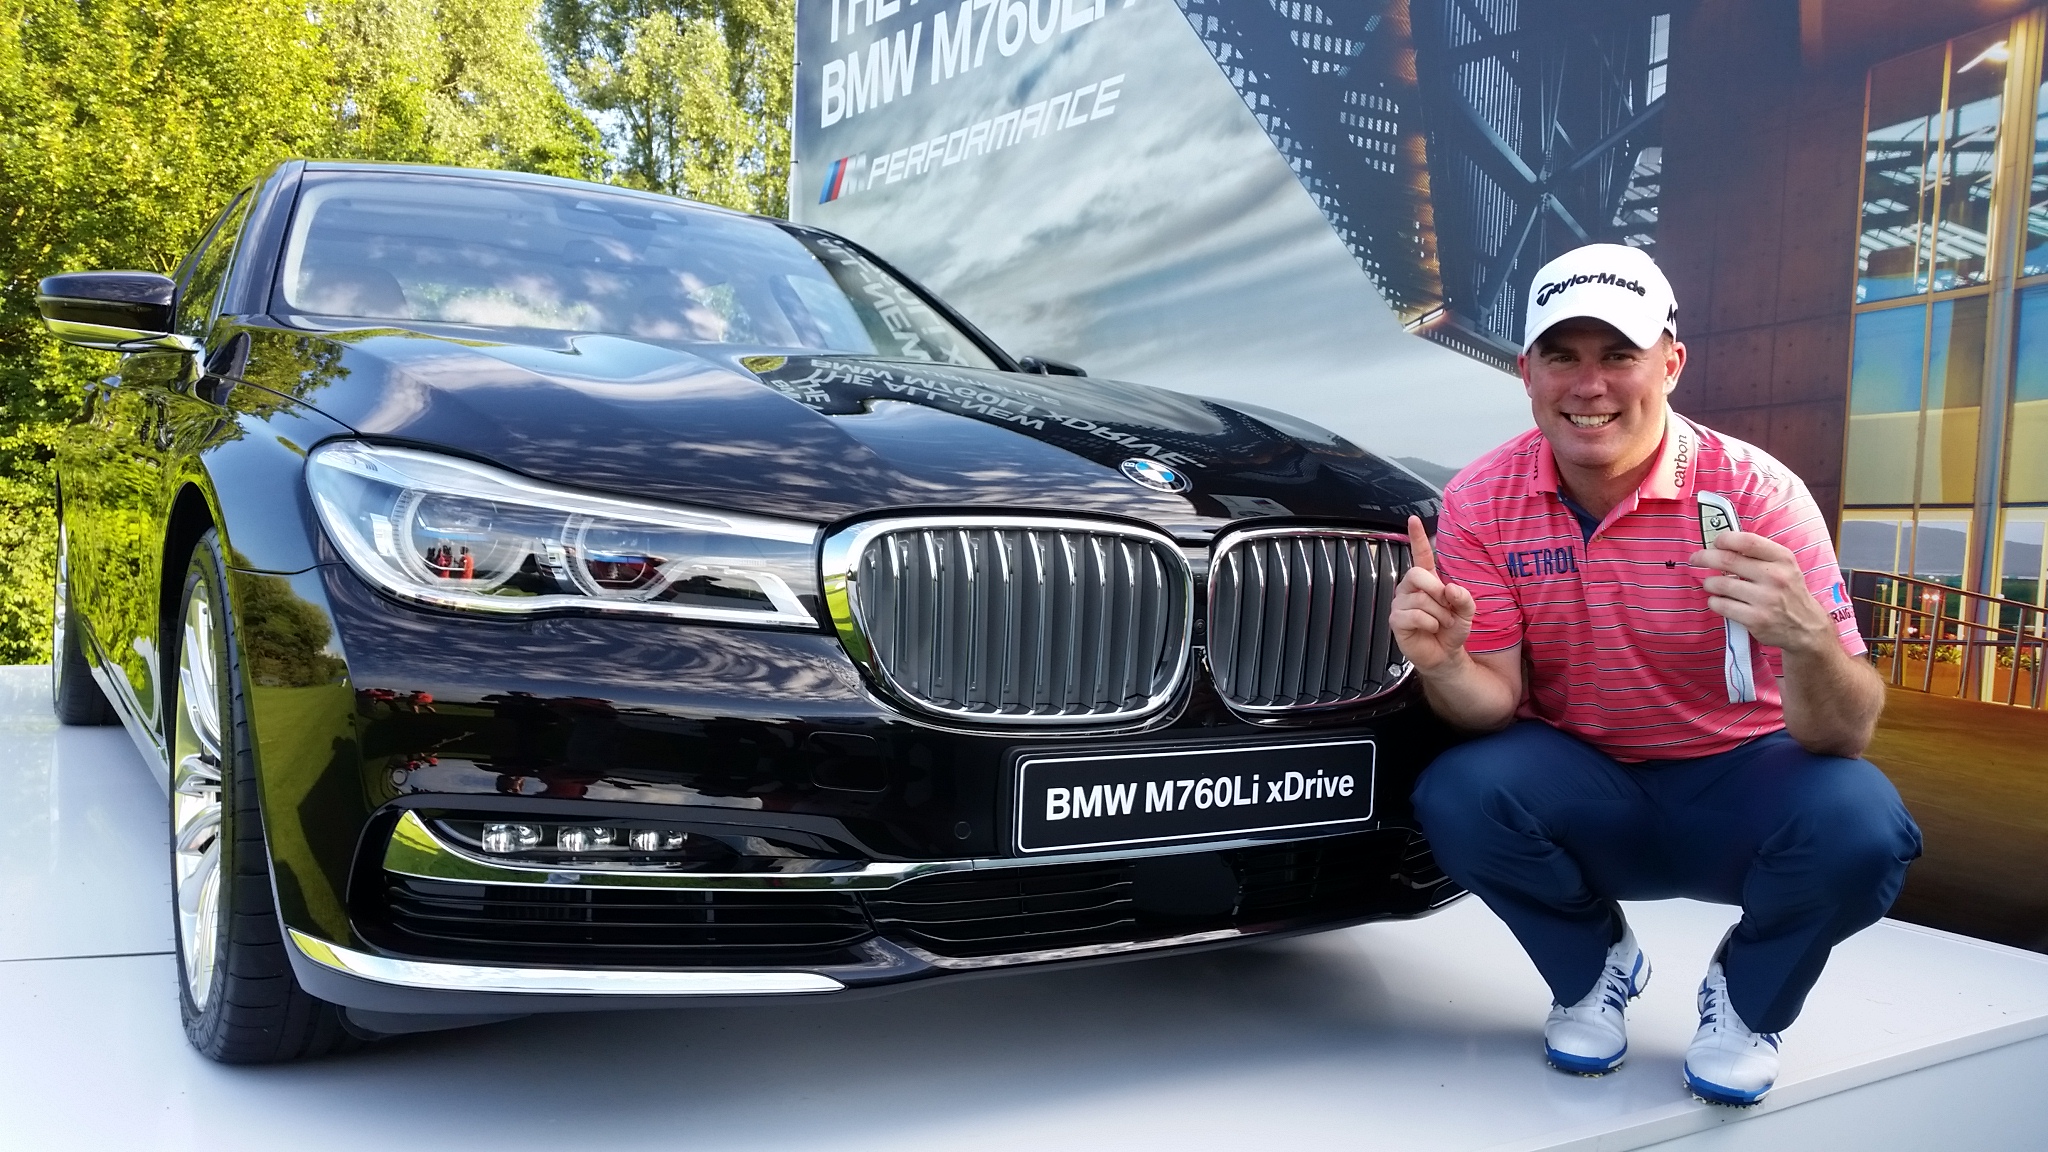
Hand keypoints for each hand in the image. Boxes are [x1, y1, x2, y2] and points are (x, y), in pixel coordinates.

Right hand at [1390, 515, 1475, 673]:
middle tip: (1447, 608)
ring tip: (1441, 624)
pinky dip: (1429, 624)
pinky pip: (1414, 615)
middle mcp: (1410, 588)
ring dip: (1439, 615)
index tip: (1413, 519)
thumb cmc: (1452, 629)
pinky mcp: (1396, 620)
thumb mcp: (1467, 612)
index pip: (1420, 554)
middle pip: (1417, 574)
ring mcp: (1400, 603)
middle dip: (1437, 590)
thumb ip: (1464, 597)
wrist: (1445, 655)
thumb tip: (1449, 587)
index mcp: (1427, 580)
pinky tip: (1430, 629)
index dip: (1417, 537)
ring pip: (1421, 599)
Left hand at [1690, 531, 1833, 653]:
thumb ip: (1758, 553)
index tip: (1715, 542)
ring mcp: (1765, 600)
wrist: (1805, 626)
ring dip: (1709, 583)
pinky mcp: (1755, 619)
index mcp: (1782, 559)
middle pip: (1728, 560)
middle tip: (1696, 559)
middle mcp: (1775, 577)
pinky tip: (1719, 600)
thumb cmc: (1787, 591)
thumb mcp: (1784, 566)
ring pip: (1720, 584)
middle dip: (1705, 557)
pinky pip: (1721, 605)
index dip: (1725, 539)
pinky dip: (1714, 601)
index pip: (1748, 541)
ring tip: (1711, 584)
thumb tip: (1722, 543)